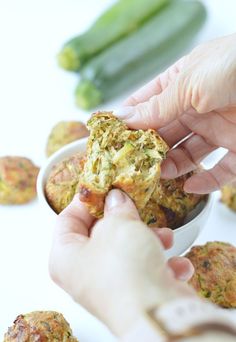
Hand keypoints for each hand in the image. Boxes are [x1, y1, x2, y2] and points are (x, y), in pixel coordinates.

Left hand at [49, 190, 193, 335]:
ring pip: (126, 250)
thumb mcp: (119, 224)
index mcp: (65, 257)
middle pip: (99, 234)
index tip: (104, 186)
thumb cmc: (126, 269)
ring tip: (165, 236)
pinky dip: (161, 264)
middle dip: (124, 219)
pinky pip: (144, 270)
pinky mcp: (133, 294)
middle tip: (135, 205)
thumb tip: (116, 198)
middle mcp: (83, 274)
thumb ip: (116, 206)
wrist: (158, 315)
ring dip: (149, 240)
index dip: (86, 200)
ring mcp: (109, 286)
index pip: (67, 219)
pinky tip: (176, 265)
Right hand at [115, 33, 235, 193]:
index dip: (127, 120)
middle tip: (130, 165)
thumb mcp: (188, 84)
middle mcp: (196, 107)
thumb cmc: (234, 65)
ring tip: (158, 175)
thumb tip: (122, 119)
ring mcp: (216, 128)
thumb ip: (157, 106)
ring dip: (171, 167)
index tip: (109, 138)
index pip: (146, 103)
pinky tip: (190, 187)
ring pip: (187, 155)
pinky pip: (219, 171)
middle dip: (147, 149)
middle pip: (164, 133)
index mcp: (181, 84)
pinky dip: (205, 182)